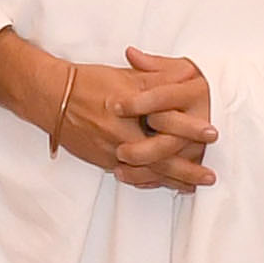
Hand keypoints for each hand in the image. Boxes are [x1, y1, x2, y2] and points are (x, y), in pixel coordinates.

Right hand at [0, 27, 215, 187]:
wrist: (50, 97)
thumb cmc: (88, 81)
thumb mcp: (123, 75)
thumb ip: (156, 77)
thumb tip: (188, 75)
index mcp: (128, 109)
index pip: (165, 121)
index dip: (190, 129)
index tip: (213, 133)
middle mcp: (120, 134)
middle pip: (159, 158)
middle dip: (186, 169)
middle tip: (210, 176)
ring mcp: (110, 151)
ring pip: (146, 172)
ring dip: (172, 180)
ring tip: (193, 187)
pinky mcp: (102, 161)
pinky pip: (131, 175)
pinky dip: (149, 181)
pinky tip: (165, 185)